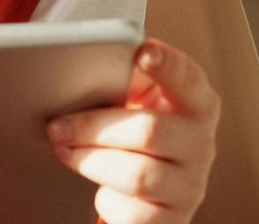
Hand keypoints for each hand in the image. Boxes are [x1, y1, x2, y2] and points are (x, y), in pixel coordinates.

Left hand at [46, 37, 220, 222]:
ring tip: (63, 150)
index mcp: (197, 105)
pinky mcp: (170, 222)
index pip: (189, 79)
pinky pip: (132, 213)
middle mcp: (201, 146)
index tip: (142, 51)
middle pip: (149, 131)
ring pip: (136, 175)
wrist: (151, 194)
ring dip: (89, 161)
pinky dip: (105, 200)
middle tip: (57, 125)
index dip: (167, 65)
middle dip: (93, 127)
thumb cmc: (136, 136)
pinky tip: (99, 189)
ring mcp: (189, 188)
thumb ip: (126, 83)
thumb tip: (82, 67)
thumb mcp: (139, 105)